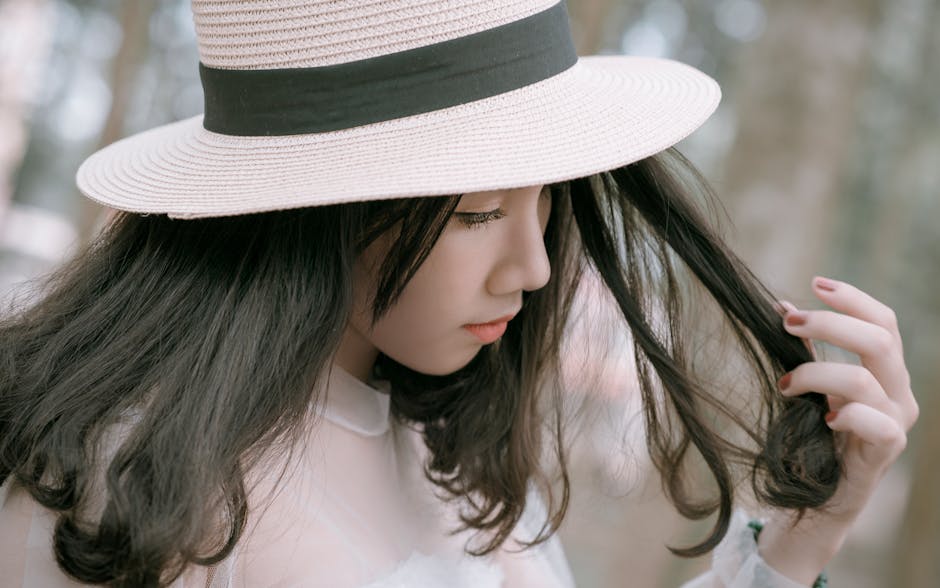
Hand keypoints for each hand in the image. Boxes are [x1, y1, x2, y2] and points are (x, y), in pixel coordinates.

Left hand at [758, 276, 918, 584]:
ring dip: (817, 372)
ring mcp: (896, 422)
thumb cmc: (812, 436)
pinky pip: (876, 422)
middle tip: (788, 323)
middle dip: (831, 324)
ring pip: (867, 378)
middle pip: (881, 339)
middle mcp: (898, 392)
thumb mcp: (809, 386)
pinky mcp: (885, 451)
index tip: (815, 283)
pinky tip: (823, 418)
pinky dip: (846, 414)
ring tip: (785, 385)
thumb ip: (803, 349)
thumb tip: (781, 305)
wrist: (815, 496)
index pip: (883, 321)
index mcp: (884, 371)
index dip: (853, 299)